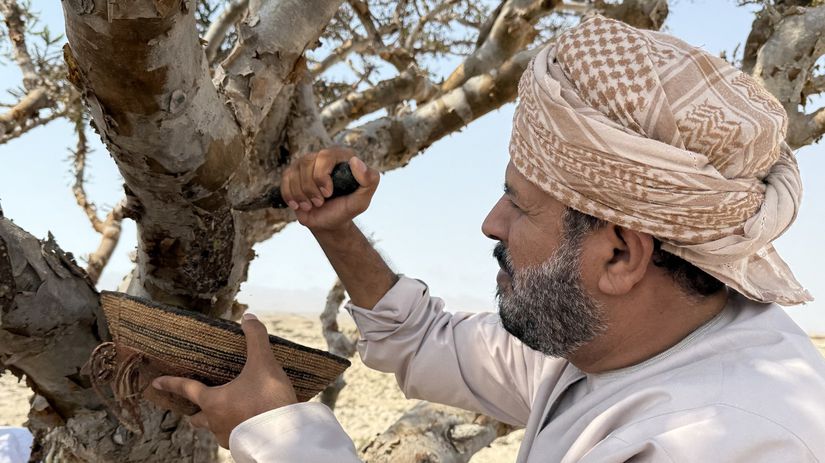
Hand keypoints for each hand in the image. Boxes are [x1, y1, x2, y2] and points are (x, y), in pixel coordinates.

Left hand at [152, 314, 296, 447]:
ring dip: (217, 421)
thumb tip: (247, 316)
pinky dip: (235, 429)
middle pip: (197, 418)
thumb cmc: (268, 399)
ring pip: (214, 429)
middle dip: (195, 412)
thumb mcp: (263, 363)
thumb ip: (255, 338)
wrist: (283, 434)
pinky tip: (246, 423)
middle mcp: (215, 421)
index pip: (187, 389)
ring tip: (228, 413)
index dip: (171, 383)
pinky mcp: (243, 446)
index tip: (156, 383)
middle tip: (198, 406)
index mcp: (213, 401)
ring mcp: (228, 437)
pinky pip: (233, 437)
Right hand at [281, 146, 379, 230]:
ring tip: (313, 205)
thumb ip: (369, 180)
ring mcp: (305, 164)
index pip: (326, 156)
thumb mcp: (362, 199)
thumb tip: (355, 161)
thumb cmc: (346, 208)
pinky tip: (301, 205)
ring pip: (294, 173)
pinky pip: (285, 180)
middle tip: (320, 202)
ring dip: (302, 195)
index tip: (328, 193)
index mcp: (341, 156)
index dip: (322, 176)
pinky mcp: (292, 174)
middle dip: (311, 188)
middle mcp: (322, 156)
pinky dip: (291, 196)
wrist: (329, 222)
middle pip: (307, 163)